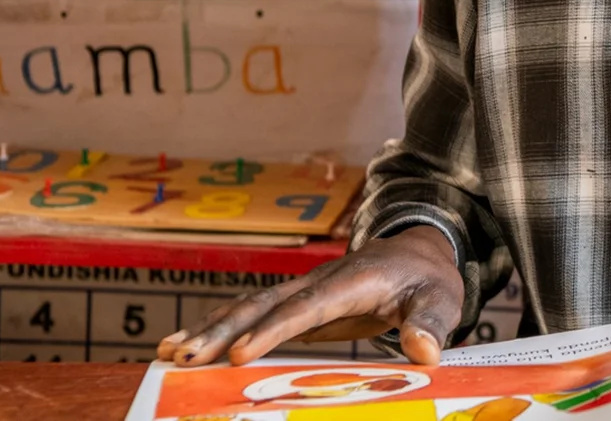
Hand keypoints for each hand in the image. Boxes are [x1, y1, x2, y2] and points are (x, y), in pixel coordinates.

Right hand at [156, 225, 462, 366]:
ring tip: (169, 353)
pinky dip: (217, 329)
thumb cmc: (428, 280)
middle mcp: (320, 280)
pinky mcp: (294, 303)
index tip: (242, 353)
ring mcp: (303, 289)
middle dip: (224, 330)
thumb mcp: (441, 299)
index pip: (310, 306)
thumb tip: (424, 350)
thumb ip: (432, 322)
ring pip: (249, 306)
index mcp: (355, 279)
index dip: (275, 329)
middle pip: (265, 303)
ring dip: (210, 329)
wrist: (417, 252)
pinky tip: (185, 347)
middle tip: (185, 358)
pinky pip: (251, 315)